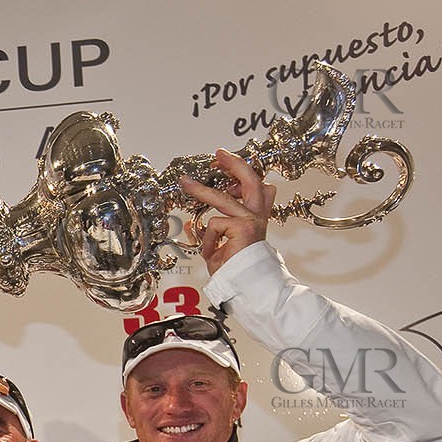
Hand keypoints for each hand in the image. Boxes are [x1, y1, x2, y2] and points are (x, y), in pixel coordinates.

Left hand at [178, 148, 277, 274]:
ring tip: (185, 182)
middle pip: (251, 181)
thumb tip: (193, 224)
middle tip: (218, 154)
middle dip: (234, 164)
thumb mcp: (219, 246)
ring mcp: (252, 220)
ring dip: (200, 190)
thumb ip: (211, 232)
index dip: (241, 171)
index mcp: (254, 219)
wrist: (246, 286)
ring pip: (222, 199)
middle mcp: (257, 217)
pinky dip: (207, 240)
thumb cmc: (235, 270)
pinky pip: (213, 225)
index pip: (256, 188)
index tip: (225, 160)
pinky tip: (212, 252)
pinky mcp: (244, 227)